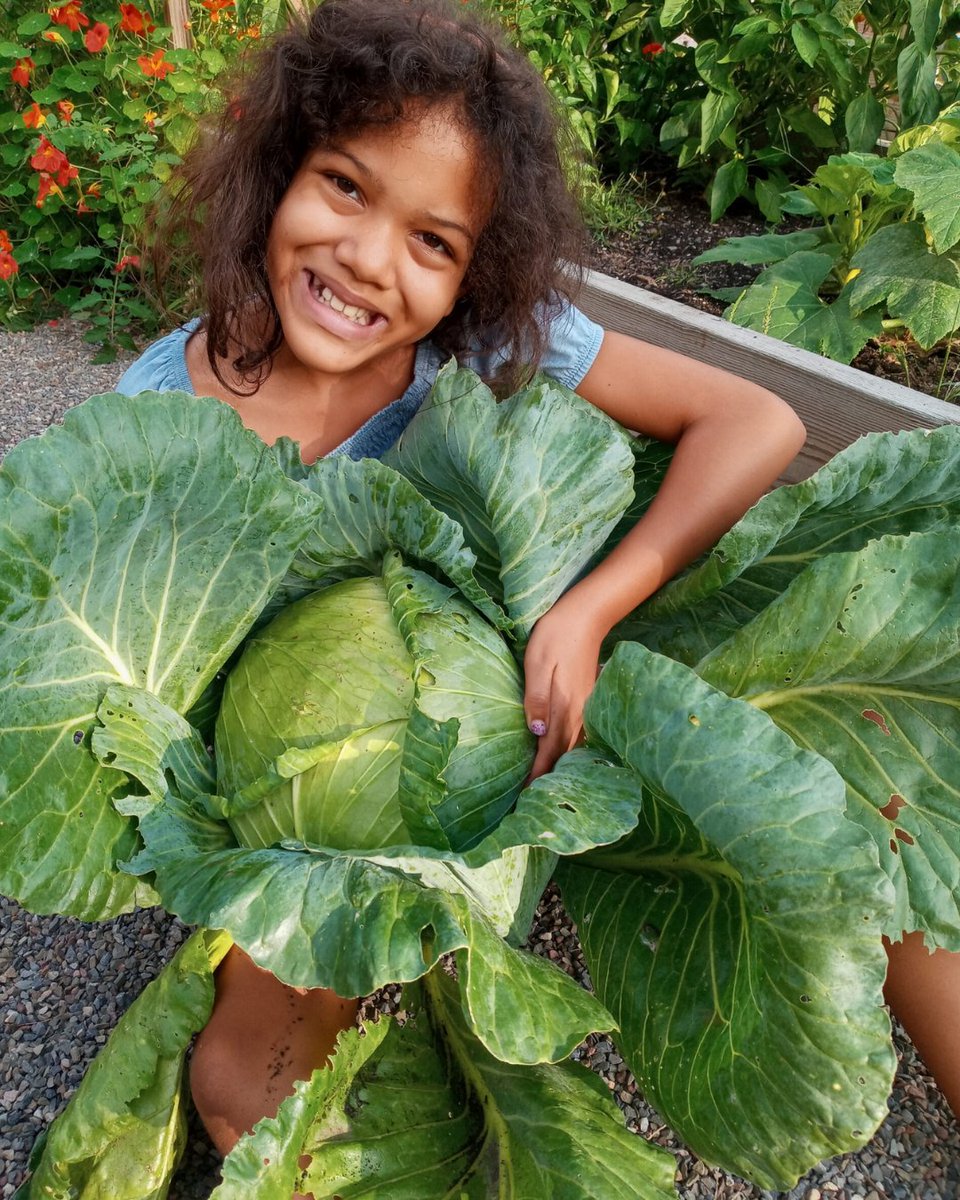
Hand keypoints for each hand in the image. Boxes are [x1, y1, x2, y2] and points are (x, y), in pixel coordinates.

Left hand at [522, 595, 604, 780]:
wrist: (586, 616)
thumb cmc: (556, 637)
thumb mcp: (537, 663)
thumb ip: (536, 698)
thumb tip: (536, 732)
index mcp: (564, 707)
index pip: (549, 751)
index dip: (537, 775)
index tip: (525, 795)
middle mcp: (579, 713)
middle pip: (563, 755)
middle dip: (548, 777)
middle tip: (530, 798)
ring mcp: (586, 707)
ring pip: (573, 747)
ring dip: (559, 765)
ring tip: (544, 782)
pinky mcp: (588, 700)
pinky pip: (578, 734)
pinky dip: (568, 749)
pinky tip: (560, 753)